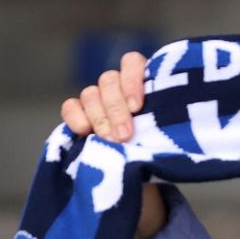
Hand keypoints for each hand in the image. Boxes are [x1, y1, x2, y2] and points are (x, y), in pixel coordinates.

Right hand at [60, 50, 165, 238]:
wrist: (142, 175)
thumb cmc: (160, 149)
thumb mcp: (167, 136)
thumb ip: (163, 124)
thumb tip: (169, 130)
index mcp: (143, 83)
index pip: (132, 63)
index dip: (132, 79)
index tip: (138, 106)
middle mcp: (118, 87)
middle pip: (109, 81)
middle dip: (116, 109)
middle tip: (124, 135)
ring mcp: (97, 99)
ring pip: (90, 93)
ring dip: (99, 117)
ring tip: (110, 141)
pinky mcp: (79, 114)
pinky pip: (70, 106)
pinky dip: (75, 117)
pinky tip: (83, 132)